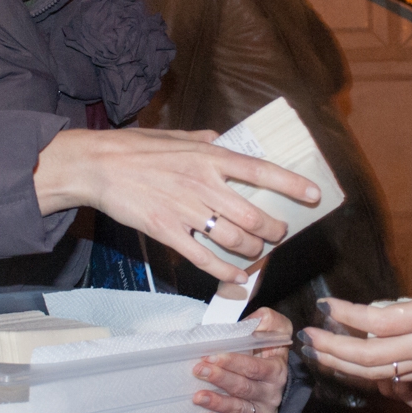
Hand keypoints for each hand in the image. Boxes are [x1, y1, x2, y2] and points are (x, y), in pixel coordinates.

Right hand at [34, 128, 320, 284]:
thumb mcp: (177, 136)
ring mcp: (186, 211)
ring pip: (236, 240)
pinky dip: (227, 272)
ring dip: (254, 251)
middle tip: (279, 233)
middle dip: (275, 230)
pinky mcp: (167, 233)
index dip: (292, 185)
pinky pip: (205, 259)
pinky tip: (237, 276)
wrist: (97, 166)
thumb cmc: (135, 148)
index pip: (262, 171)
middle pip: (255, 216)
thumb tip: (228, 142)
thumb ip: (207, 141)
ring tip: (258, 251)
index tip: (314, 195)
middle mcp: (204, 184)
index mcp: (210, 157)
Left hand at [193, 307, 290, 412]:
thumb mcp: (274, 329)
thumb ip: (267, 320)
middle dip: (220, 378)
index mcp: (276, 370)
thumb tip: (254, 319)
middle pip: (244, 388)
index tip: (210, 356)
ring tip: (198, 397)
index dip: (232, 362)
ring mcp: (264, 412)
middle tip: (198, 371)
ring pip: (240, 410)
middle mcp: (272, 393)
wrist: (275, 379)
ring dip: (218, 403)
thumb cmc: (267, 351)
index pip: (254, 367)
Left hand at [299, 197, 411, 382]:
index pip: (379, 321)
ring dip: (342, 365)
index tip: (326, 304)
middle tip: (305, 336)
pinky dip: (364, 375)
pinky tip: (349, 365)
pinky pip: (391, 381)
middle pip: (368, 356)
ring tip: (317, 352)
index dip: (347, 314)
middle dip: (331, 348)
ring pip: (375, 374)